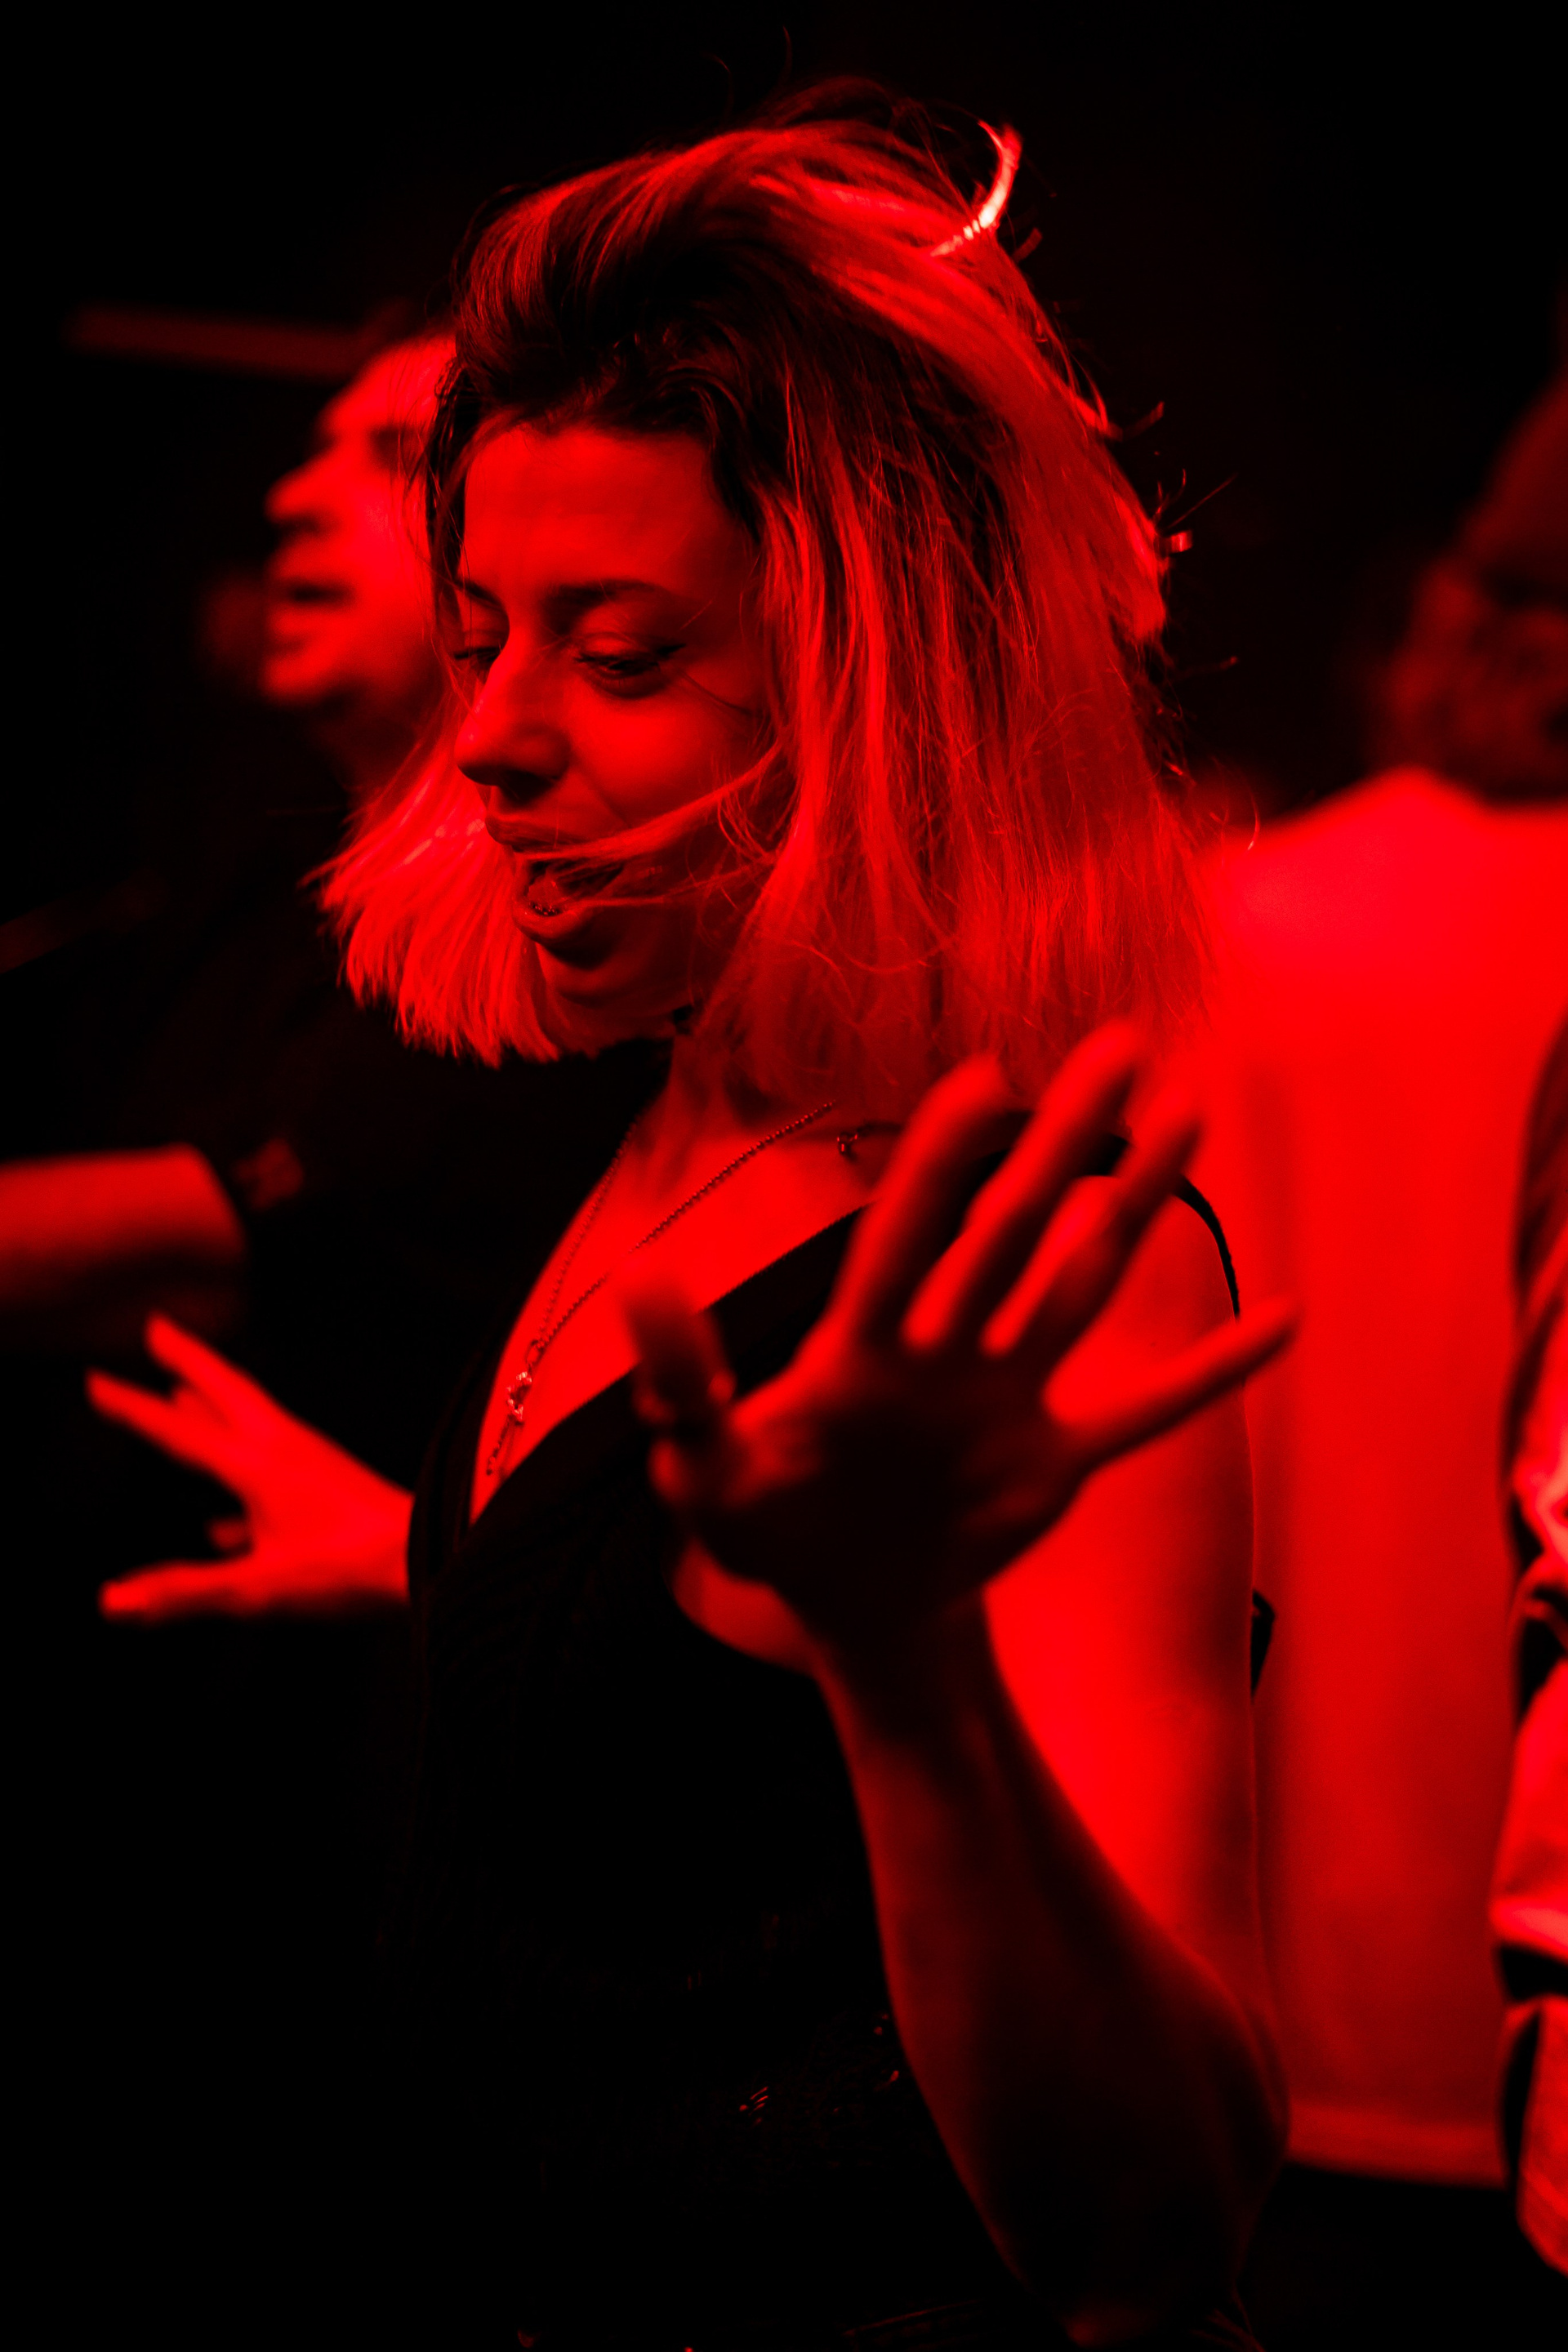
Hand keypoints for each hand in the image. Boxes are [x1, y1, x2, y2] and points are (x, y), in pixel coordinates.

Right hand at [90, 1317, 411, 1619]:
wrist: (427, 1562)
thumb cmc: (347, 1573)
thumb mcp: (257, 1590)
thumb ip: (183, 1593)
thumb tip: (111, 1602)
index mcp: (257, 1467)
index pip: (180, 1433)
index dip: (133, 1409)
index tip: (94, 1380)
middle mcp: (283, 1452)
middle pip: (226, 1393)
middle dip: (189, 1360)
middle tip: (158, 1328)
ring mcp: (311, 1466)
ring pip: (251, 1423)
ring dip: (213, 1404)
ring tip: (183, 1395)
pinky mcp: (330, 1489)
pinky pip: (272, 1474)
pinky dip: (241, 1478)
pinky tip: (217, 1524)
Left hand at [623, 1026, 1294, 1657]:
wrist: (850, 1606)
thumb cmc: (768, 1530)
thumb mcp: (709, 1473)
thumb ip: (683, 1383)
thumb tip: (639, 1281)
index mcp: (862, 1346)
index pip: (908, 1237)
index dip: (941, 1162)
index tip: (985, 1079)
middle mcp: (946, 1348)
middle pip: (1013, 1231)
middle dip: (1067, 1143)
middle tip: (1120, 1046)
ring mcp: (1010, 1398)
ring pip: (1084, 1284)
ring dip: (1139, 1205)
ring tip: (1189, 1115)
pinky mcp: (1059, 1462)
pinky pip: (1150, 1409)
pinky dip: (1215, 1371)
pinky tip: (1283, 1320)